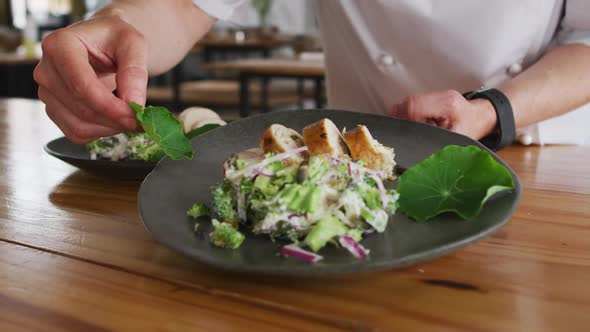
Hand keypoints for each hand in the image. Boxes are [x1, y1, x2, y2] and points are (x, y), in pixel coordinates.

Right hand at [33, 10, 147, 142]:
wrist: (104, 43)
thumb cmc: (115, 39)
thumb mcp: (133, 43)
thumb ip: (135, 71)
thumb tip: (134, 104)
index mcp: (59, 45)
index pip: (82, 86)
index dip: (110, 107)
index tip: (136, 116)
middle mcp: (46, 70)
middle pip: (82, 109)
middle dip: (115, 119)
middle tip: (141, 119)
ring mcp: (47, 92)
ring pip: (78, 126)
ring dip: (110, 128)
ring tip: (129, 116)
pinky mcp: (53, 109)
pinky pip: (76, 133)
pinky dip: (100, 132)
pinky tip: (114, 119)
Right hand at [387, 90, 496, 139]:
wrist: (484, 117)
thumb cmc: (471, 130)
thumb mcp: (454, 139)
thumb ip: (434, 137)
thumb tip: (413, 141)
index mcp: (448, 106)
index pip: (416, 105)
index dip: (402, 115)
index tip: (397, 125)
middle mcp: (444, 96)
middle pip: (411, 101)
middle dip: (400, 114)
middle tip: (398, 127)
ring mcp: (440, 93)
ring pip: (412, 99)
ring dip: (405, 112)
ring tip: (407, 125)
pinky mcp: (436, 95)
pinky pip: (417, 100)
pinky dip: (411, 110)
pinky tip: (414, 120)